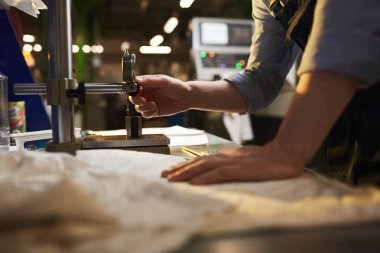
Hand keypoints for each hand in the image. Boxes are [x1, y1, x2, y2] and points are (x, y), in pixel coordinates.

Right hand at [130, 75, 191, 117]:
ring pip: (139, 108)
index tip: (133, 92)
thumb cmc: (175, 86)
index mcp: (146, 84)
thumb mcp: (163, 81)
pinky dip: (149, 113)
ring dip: (144, 107)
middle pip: (133, 99)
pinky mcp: (154, 111)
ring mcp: (149, 103)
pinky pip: (146, 115)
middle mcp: (146, 94)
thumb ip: (150, 80)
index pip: (133, 87)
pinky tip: (156, 109)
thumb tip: (137, 79)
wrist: (186, 97)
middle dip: (136, 100)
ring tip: (154, 105)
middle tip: (143, 100)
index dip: (131, 90)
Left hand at [161, 143, 303, 183]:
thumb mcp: (244, 160)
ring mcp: (232, 162)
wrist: (284, 155)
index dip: (184, 166)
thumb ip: (230, 164)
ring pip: (203, 167)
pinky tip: (195, 183)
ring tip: (172, 179)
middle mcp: (225, 157)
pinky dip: (205, 178)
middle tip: (163, 176)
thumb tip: (216, 170)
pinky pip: (219, 174)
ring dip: (186, 173)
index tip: (171, 171)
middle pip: (197, 162)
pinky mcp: (240, 169)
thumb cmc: (265, 159)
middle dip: (178, 170)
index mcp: (225, 156)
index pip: (200, 160)